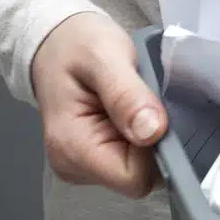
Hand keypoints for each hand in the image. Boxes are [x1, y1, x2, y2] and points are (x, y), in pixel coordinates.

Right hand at [31, 12, 168, 197]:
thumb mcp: (105, 58)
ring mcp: (85, 164)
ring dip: (150, 136)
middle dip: (155, 142)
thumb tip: (152, 132)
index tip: (162, 115)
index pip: (134, 177)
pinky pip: (135, 157)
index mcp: (72, 147)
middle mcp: (75, 165)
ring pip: (141, 168)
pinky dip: (142, 135)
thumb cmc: (77, 45)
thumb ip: (127, 96)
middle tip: (148, 101)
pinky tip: (134, 110)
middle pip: (140, 176)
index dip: (158, 150)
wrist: (57, 41)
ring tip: (138, 101)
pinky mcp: (97, 156)